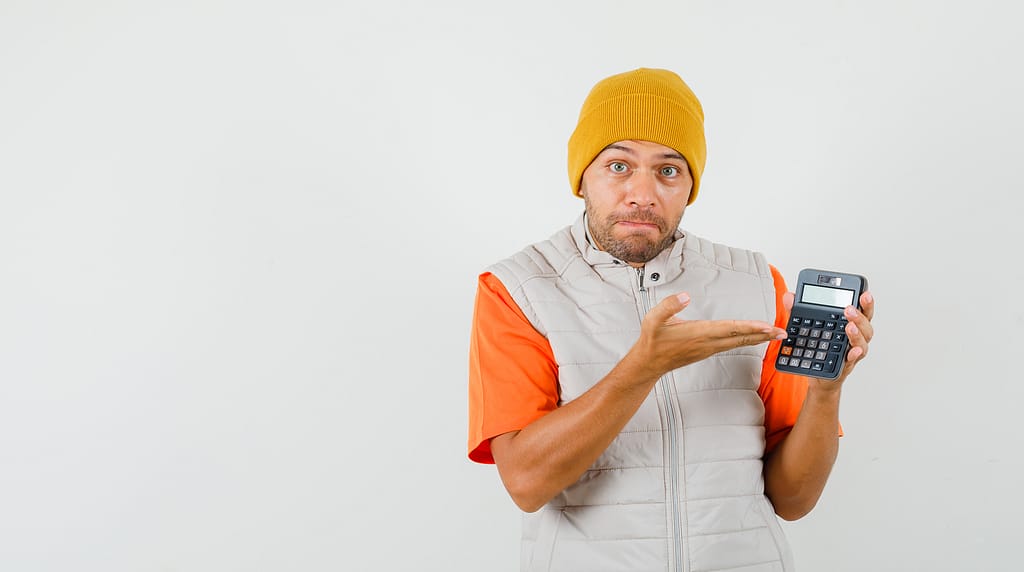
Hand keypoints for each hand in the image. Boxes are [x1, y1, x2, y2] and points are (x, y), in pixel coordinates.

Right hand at [633, 292, 787, 377]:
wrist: (649, 363)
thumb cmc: (652, 340)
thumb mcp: (653, 319)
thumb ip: (669, 306)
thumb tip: (686, 296)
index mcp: (699, 333)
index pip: (729, 329)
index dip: (750, 327)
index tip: (767, 326)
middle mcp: (708, 343)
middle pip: (741, 337)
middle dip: (763, 334)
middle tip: (784, 332)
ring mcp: (709, 348)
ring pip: (739, 342)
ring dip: (759, 337)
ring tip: (776, 334)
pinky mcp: (708, 350)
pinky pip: (733, 344)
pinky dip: (747, 339)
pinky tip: (755, 337)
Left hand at [781, 290, 874, 385]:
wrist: (816, 373)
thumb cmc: (817, 346)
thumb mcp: (806, 325)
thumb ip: (798, 310)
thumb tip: (788, 297)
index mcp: (849, 324)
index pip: (862, 311)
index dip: (866, 303)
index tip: (864, 294)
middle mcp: (855, 337)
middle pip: (866, 325)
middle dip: (859, 316)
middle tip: (849, 310)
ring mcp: (851, 351)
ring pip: (862, 342)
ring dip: (857, 334)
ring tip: (849, 327)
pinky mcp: (845, 365)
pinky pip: (852, 360)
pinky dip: (854, 355)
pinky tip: (853, 351)